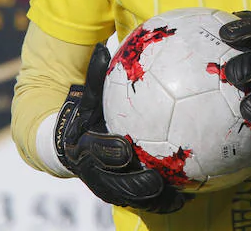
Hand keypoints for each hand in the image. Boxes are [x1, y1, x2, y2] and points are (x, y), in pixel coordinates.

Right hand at [55, 44, 187, 212]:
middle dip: (134, 184)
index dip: (109, 151)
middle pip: (113, 183)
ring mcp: (105, 184)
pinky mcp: (118, 192)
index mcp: (84, 147)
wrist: (65, 143)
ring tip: (178, 198)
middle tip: (157, 179)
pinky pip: (140, 201)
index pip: (97, 151)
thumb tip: (100, 47)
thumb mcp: (87, 95)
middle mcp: (93, 170)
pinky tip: (185, 198)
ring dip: (152, 200)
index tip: (126, 149)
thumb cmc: (84, 113)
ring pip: (128, 198)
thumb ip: (94, 75)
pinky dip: (161, 202)